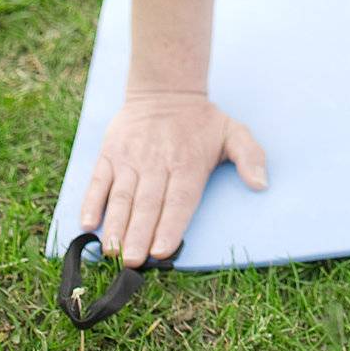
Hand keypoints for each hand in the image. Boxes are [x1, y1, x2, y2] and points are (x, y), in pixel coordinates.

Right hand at [79, 90, 268, 267]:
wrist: (166, 88)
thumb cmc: (202, 121)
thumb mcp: (233, 132)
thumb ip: (251, 157)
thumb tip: (262, 184)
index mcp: (188, 163)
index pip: (179, 200)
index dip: (170, 225)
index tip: (162, 250)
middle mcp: (157, 162)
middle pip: (148, 203)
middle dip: (139, 234)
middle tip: (132, 262)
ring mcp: (131, 158)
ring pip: (122, 195)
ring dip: (115, 225)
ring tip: (111, 251)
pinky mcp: (110, 153)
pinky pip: (98, 180)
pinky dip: (91, 201)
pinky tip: (87, 223)